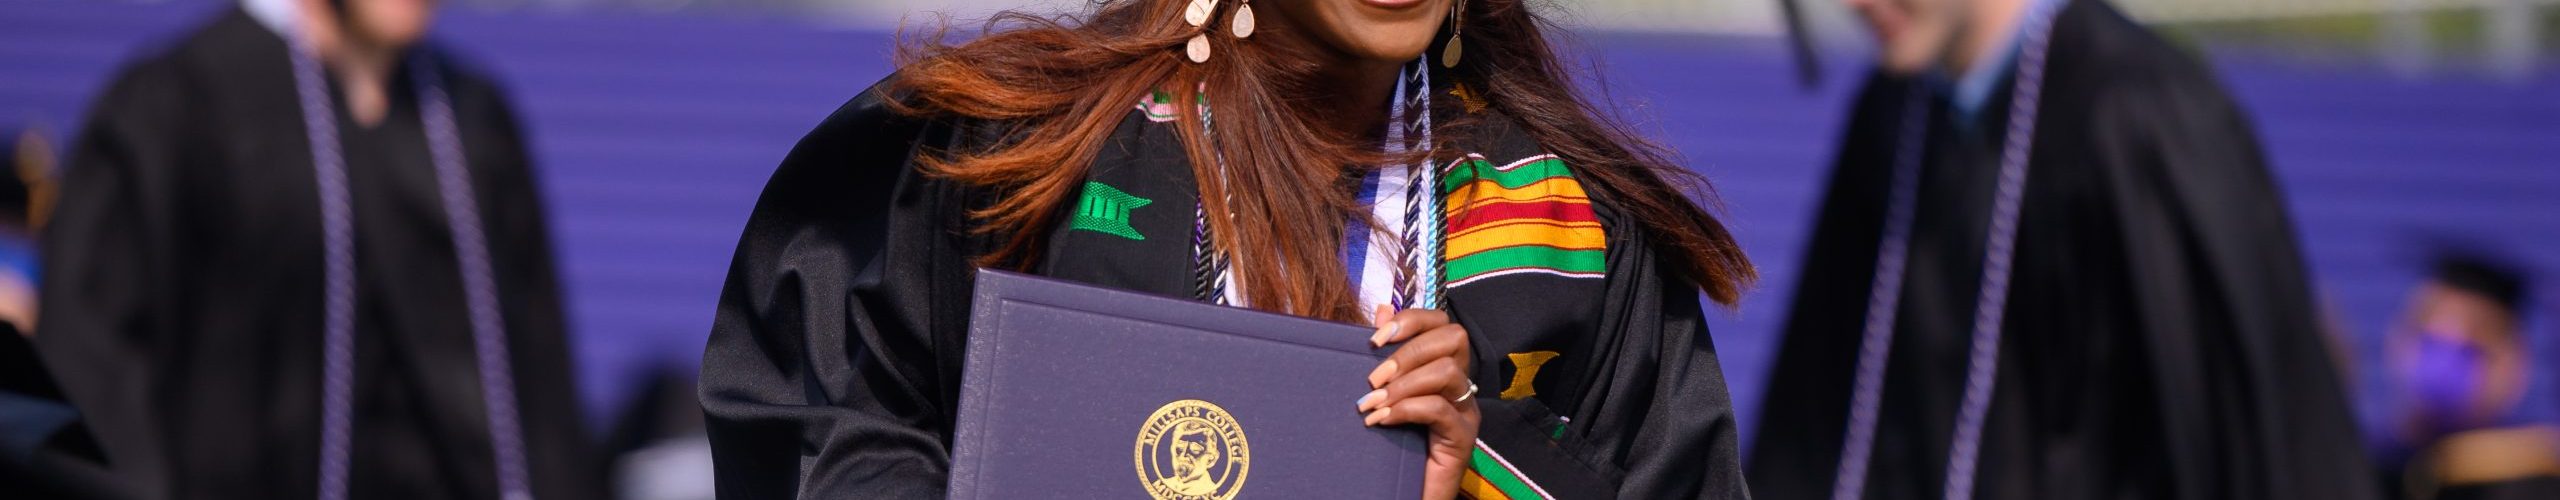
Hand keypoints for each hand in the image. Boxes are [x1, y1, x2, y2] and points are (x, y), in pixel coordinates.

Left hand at [1358, 306, 1480, 499]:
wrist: (1407, 492)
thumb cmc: (1396, 441)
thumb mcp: (1387, 392)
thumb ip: (1386, 354)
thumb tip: (1380, 309)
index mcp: (1445, 367)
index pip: (1442, 322)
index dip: (1411, 319)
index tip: (1375, 338)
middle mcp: (1462, 384)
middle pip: (1454, 338)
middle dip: (1407, 352)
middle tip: (1372, 378)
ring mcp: (1466, 410)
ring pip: (1448, 371)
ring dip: (1404, 383)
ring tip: (1372, 403)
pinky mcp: (1463, 438)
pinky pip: (1440, 409)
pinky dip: (1406, 409)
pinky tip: (1381, 420)